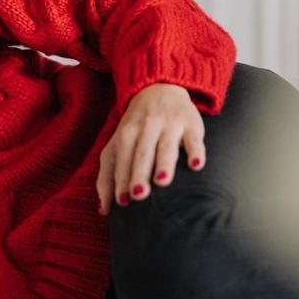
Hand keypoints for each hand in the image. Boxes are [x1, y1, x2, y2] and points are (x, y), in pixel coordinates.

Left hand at [96, 82, 206, 214]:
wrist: (158, 88)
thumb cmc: (135, 128)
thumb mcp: (116, 146)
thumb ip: (107, 176)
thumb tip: (102, 210)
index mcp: (126, 132)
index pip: (122, 157)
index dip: (122, 178)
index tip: (123, 201)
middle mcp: (147, 126)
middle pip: (142, 152)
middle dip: (139, 172)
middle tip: (139, 195)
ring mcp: (170, 124)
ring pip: (166, 146)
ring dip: (164, 163)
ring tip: (162, 182)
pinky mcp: (191, 123)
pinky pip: (194, 138)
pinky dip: (196, 151)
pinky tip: (197, 166)